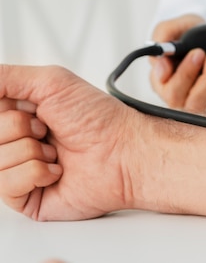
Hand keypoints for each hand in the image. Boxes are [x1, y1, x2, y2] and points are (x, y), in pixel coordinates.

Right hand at [0, 65, 134, 220]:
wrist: (125, 153)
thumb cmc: (100, 118)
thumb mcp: (51, 81)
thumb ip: (6, 77)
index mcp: (21, 113)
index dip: (5, 110)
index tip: (28, 108)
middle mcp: (19, 140)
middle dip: (18, 127)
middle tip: (48, 128)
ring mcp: (21, 169)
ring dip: (30, 151)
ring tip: (56, 150)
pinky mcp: (27, 197)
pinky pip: (5, 185)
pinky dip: (34, 173)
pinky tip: (57, 170)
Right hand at [149, 14, 205, 112]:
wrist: (203, 39)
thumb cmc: (184, 37)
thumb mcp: (169, 30)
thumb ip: (161, 38)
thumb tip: (163, 64)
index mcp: (165, 87)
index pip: (174, 92)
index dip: (186, 74)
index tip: (198, 52)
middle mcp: (184, 102)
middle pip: (197, 104)